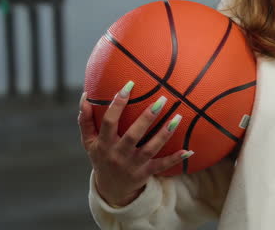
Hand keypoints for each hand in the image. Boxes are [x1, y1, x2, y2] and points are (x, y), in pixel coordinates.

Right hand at [78, 82, 192, 206]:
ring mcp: (133, 165)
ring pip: (151, 148)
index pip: (109, 121)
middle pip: (133, 135)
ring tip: (178, 117)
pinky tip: (189, 150)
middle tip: (161, 99)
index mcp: (103, 144)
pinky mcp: (146, 173)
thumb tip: (85, 96)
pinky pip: (162, 166)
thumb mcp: (88, 142)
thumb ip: (85, 120)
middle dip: (147, 117)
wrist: (110, 189)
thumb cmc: (100, 156)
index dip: (117, 104)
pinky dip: (176, 159)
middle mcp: (118, 154)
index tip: (129, 85)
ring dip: (165, 133)